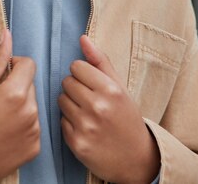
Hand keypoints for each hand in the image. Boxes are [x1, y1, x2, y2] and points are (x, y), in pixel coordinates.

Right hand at [0, 29, 39, 183]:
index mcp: (16, 93)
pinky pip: (34, 126)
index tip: (2, 75)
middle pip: (31, 85)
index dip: (15, 65)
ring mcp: (34, 131)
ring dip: (21, 105)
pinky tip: (5, 132)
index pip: (29, 64)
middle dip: (17, 86)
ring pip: (33, 105)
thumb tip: (7, 34)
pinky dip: (23, 125)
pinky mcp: (35, 147)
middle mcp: (30, 111)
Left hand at [58, 35, 159, 183]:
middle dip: (75, 87)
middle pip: (66, 82)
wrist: (136, 159)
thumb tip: (82, 38)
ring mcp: (86, 127)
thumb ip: (100, 60)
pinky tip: (84, 127)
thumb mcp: (119, 86)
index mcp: (110, 90)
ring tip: (86, 112)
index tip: (92, 83)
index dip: (82, 73)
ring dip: (70, 104)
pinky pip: (60, 121)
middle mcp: (97, 107)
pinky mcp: (76, 144)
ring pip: (61, 100)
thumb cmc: (126, 117)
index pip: (76, 66)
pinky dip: (69, 123)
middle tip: (89, 99)